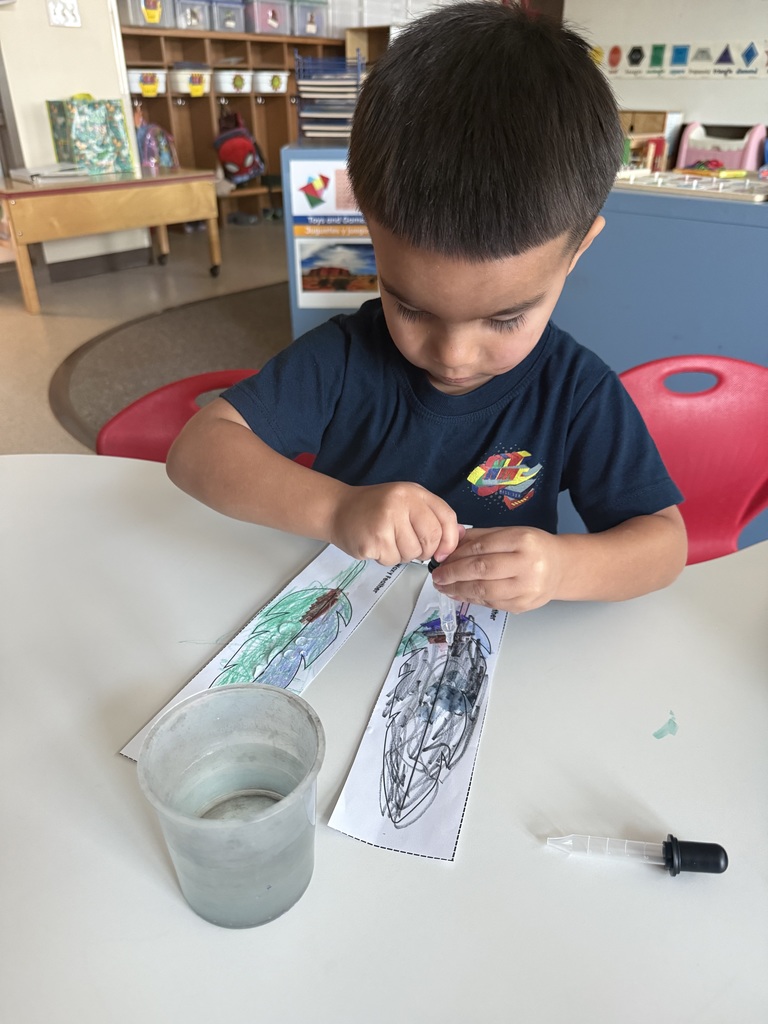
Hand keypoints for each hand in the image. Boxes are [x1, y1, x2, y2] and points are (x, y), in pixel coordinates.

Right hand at [329, 481, 460, 564]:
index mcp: (413, 492)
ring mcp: (385, 521)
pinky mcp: (372, 541)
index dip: (450, 539)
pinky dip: (387, 558)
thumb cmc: (376, 509)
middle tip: (410, 546)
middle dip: (425, 551)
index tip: (443, 552)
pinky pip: (392, 560)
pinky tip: (377, 545)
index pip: (446, 518)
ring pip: (412, 553)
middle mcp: (400, 503)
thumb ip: (432, 517)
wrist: (337, 510)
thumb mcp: (407, 503)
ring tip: (389, 541)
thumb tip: (460, 537)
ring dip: (404, 555)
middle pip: (431, 539)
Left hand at [430, 526, 563, 612]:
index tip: (441, 559)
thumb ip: (479, 536)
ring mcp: (526, 589)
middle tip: (437, 576)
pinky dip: (471, 599)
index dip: (457, 555)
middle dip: (453, 574)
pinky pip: (490, 603)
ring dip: (458, 589)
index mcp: (522, 541)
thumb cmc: (533, 548)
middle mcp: (527, 565)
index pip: (481, 547)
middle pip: (481, 570)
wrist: (561, 568)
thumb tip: (449, 541)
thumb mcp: (510, 532)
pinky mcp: (522, 606)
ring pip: (484, 590)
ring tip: (444, 586)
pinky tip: (459, 593)